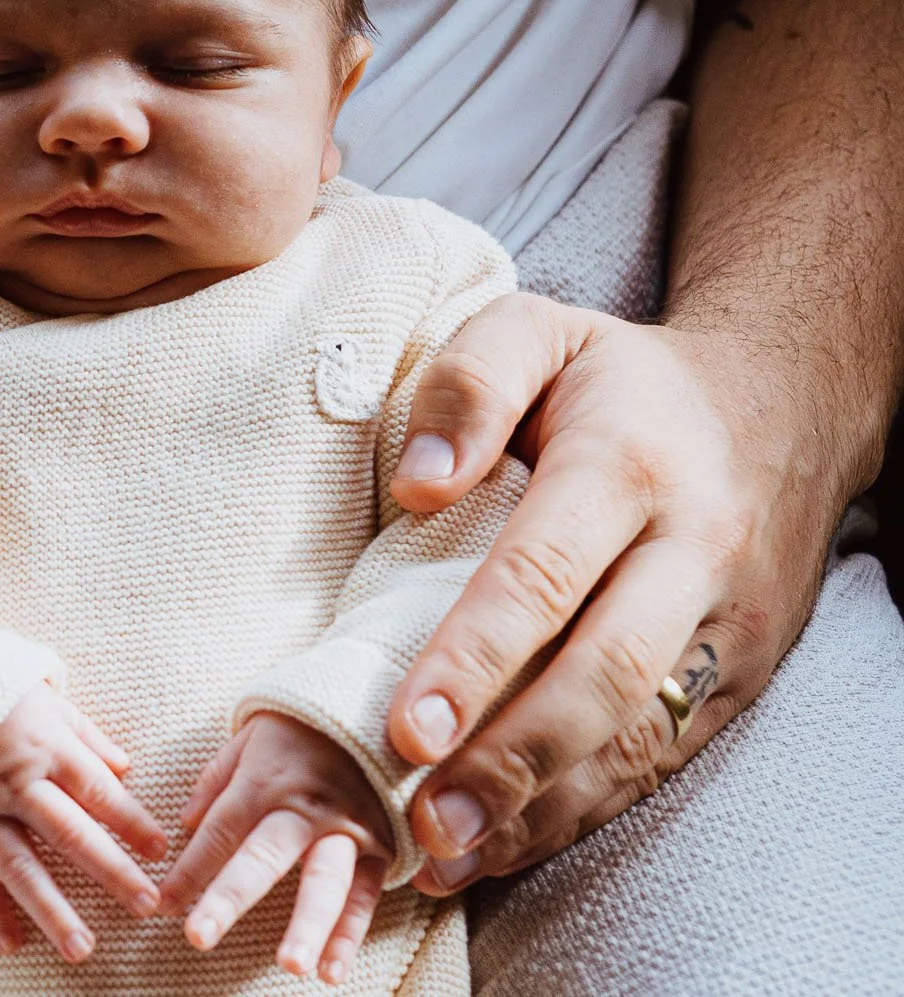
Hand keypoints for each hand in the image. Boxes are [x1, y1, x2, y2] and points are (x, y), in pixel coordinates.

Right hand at [0, 687, 167, 963]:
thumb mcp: (37, 692)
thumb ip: (82, 732)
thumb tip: (124, 767)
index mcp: (43, 743)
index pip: (98, 789)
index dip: (132, 821)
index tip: (160, 852)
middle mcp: (13, 779)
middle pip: (70, 832)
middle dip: (110, 870)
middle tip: (146, 906)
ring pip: (20, 864)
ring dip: (53, 908)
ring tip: (82, 948)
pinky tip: (12, 944)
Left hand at [157, 713, 391, 981]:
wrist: (382, 700)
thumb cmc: (305, 723)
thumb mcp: (254, 734)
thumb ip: (218, 778)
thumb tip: (185, 822)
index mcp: (264, 779)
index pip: (217, 832)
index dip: (188, 870)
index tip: (162, 905)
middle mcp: (303, 807)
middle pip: (260, 859)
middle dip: (227, 899)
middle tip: (198, 936)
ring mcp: (346, 827)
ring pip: (325, 881)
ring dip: (308, 925)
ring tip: (292, 966)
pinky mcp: (382, 841)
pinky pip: (366, 893)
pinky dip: (351, 933)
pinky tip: (333, 970)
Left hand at [383, 294, 843, 891]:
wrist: (779, 404)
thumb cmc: (620, 379)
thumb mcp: (537, 329)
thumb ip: (468, 384)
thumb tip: (418, 486)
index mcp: (628, 464)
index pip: (543, 573)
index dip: (474, 659)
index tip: (406, 728)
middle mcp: (690, 551)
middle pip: (602, 674)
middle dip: (511, 758)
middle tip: (425, 818)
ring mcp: (725, 622)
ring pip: (639, 735)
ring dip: (543, 806)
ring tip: (449, 856)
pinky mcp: (739, 672)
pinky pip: (662, 754)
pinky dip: (584, 808)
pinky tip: (506, 841)